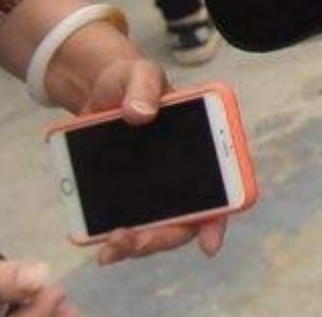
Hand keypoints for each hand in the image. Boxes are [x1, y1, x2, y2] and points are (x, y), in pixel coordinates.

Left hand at [77, 56, 229, 267]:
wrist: (97, 92)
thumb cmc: (128, 80)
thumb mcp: (138, 73)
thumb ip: (143, 87)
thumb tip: (141, 114)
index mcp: (204, 143)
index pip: (225, 186)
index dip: (220, 218)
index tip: (208, 244)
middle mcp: (187, 173)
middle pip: (189, 219)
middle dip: (164, 237)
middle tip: (135, 240)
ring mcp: (159, 188)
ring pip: (161, 229)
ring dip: (140, 245)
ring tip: (111, 247)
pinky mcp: (131, 196)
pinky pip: (133, 226)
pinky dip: (120, 243)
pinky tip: (102, 248)